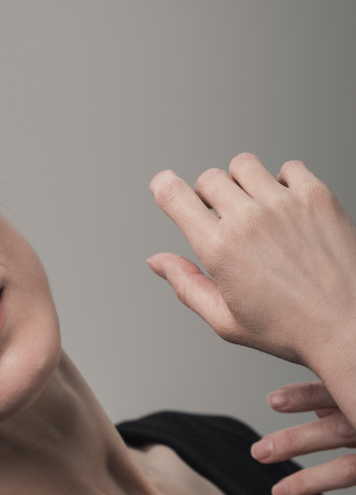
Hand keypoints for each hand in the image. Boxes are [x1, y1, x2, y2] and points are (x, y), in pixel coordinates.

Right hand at [148, 154, 355, 376]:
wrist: (350, 326)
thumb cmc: (292, 329)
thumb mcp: (227, 320)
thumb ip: (186, 285)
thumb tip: (158, 261)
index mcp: (220, 249)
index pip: (174, 196)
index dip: (162, 185)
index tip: (164, 184)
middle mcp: (249, 219)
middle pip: (208, 178)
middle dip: (208, 195)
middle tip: (225, 218)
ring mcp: (284, 203)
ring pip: (244, 165)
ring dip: (242, 182)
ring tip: (257, 208)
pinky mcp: (316, 196)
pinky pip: (289, 167)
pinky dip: (283, 182)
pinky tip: (288, 208)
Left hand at [251, 381, 355, 494]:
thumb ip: (352, 403)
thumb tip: (320, 409)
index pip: (342, 391)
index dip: (308, 395)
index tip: (272, 400)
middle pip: (339, 430)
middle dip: (296, 441)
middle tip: (259, 452)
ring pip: (349, 470)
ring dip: (310, 482)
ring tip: (278, 494)